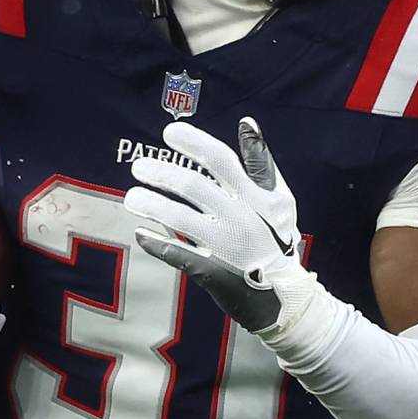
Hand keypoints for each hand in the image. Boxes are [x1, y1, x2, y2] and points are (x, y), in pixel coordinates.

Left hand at [124, 118, 305, 332]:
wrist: (286, 295)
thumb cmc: (279, 239)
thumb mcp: (280, 198)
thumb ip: (261, 161)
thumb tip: (246, 123)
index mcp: (256, 197)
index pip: (222, 161)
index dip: (195, 144)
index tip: (169, 132)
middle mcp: (240, 218)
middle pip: (194, 187)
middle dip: (162, 173)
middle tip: (138, 166)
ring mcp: (225, 246)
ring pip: (181, 219)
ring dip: (153, 205)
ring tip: (131, 197)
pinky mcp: (212, 271)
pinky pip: (177, 254)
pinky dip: (156, 244)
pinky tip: (140, 234)